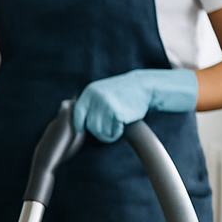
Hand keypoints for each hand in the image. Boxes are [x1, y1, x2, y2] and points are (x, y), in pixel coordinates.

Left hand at [73, 68, 197, 142]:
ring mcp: (105, 104)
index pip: (77, 115)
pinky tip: (122, 126)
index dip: (80, 126)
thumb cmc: (122, 93)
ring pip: (100, 131)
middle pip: (89, 126)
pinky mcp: (117, 112)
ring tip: (115, 128)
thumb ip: (89, 105)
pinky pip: (112, 131)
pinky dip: (117, 133)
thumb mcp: (101, 93)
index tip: (84, 130)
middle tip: (108, 130)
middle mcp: (94, 97)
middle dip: (98, 132)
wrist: (144, 86)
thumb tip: (76, 124)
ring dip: (108, 134)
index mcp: (89, 92)